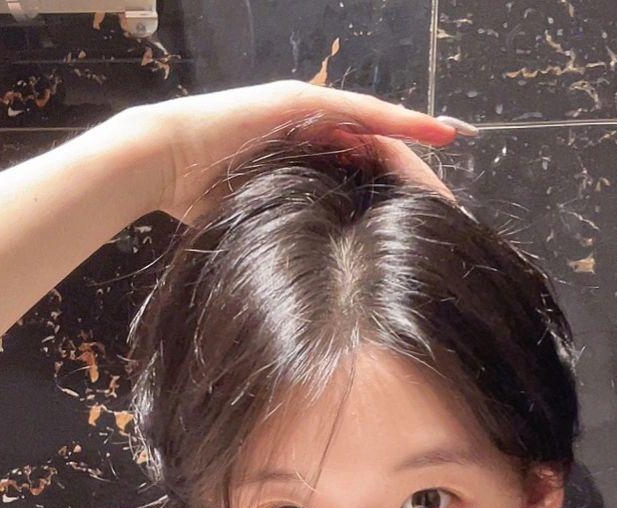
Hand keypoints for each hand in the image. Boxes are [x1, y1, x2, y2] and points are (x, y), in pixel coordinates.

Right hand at [122, 79, 464, 227]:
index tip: (434, 221)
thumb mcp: (266, 227)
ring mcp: (307, 114)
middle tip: (453, 192)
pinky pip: (355, 110)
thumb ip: (296, 242)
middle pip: (379, 150)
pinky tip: (424, 125)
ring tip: (452, 140)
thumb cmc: (202, 203)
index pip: (366, 178)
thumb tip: (322, 296)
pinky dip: (391, 117)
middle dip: (417, 169)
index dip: (401, 195)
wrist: (163, 163)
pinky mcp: (298, 102)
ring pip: (374, 124)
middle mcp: (313, 135)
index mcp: (308, 166)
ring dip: (416, 134)